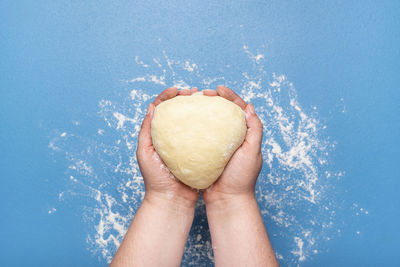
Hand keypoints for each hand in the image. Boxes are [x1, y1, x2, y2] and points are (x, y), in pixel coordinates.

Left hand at [136, 87, 199, 208]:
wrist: (172, 200)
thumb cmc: (155, 179)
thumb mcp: (145, 153)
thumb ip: (146, 131)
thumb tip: (152, 107)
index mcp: (157, 134)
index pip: (161, 108)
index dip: (168, 96)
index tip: (178, 90)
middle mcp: (171, 136)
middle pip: (177, 110)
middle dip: (185, 97)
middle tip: (194, 92)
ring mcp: (185, 143)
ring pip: (191, 120)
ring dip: (197, 107)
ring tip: (205, 99)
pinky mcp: (197, 151)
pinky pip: (202, 133)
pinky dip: (207, 123)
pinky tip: (214, 118)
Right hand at [202, 86, 262, 204]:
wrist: (227, 200)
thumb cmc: (241, 178)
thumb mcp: (253, 152)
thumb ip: (255, 130)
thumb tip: (250, 106)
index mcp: (245, 134)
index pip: (239, 108)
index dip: (230, 96)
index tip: (218, 89)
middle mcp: (233, 136)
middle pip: (224, 111)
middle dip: (215, 98)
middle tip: (202, 93)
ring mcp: (219, 144)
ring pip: (211, 120)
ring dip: (204, 109)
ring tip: (193, 101)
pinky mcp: (207, 151)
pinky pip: (201, 133)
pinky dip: (195, 124)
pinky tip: (186, 120)